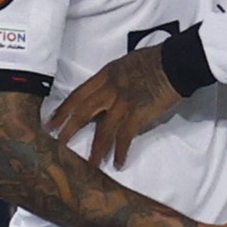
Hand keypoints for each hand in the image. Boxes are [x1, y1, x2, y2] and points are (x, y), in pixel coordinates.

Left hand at [47, 46, 181, 168]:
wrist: (175, 62)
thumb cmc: (155, 60)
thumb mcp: (125, 64)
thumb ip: (113, 78)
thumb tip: (107, 91)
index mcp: (105, 75)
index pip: (78, 95)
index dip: (63, 110)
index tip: (51, 122)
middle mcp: (109, 89)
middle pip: (83, 111)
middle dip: (69, 129)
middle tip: (58, 144)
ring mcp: (123, 102)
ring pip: (103, 130)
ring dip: (95, 150)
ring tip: (90, 166)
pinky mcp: (138, 114)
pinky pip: (125, 136)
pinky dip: (120, 151)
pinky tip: (118, 163)